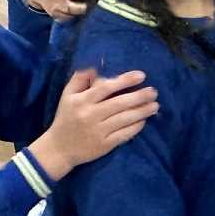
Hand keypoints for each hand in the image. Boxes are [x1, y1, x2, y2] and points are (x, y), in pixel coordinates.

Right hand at [28, 68, 158, 179]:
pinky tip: (144, 120)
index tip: (142, 75)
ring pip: (125, 119)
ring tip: (155, 105)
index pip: (106, 88)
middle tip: (154, 91)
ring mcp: (98, 131)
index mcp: (82, 101)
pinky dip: (136, 127)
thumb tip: (96, 66)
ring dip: (142, 111)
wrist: (59, 148)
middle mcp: (90, 115)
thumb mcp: (67, 96)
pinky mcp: (105, 145)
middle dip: (139, 96)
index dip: (125, 80)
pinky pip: (124, 134)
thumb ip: (80, 79)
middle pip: (119, 103)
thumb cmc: (65, 118)